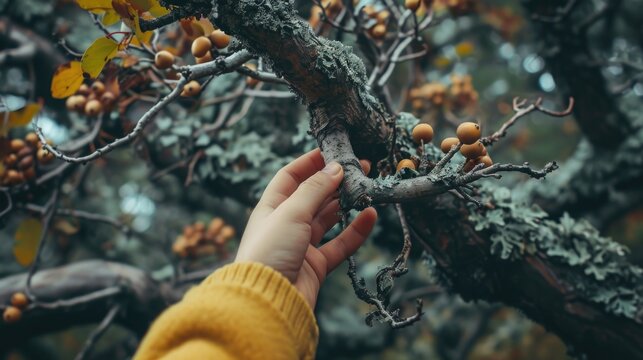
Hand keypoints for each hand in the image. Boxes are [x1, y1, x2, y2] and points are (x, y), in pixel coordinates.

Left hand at [235, 148, 376, 306]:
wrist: (266, 302)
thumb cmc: (269, 252)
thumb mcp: (291, 212)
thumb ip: (315, 189)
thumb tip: (335, 167)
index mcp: (271, 207)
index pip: (291, 177)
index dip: (310, 162)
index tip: (333, 150)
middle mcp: (285, 224)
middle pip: (313, 196)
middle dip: (335, 181)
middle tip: (360, 167)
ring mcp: (301, 245)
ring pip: (328, 219)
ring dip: (347, 204)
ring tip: (367, 189)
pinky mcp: (316, 266)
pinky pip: (340, 244)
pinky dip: (355, 231)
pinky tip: (370, 217)